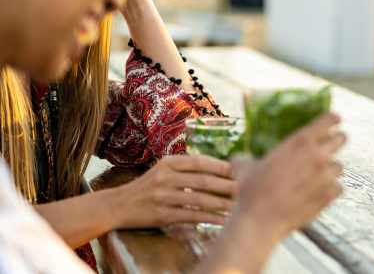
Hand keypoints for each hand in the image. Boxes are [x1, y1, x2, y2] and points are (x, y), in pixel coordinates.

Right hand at [113, 155, 236, 228]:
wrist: (117, 205)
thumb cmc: (147, 187)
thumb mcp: (163, 169)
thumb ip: (186, 167)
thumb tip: (221, 168)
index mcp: (168, 162)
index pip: (200, 162)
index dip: (221, 166)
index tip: (240, 171)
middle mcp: (165, 177)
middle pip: (203, 180)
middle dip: (227, 185)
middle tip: (246, 188)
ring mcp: (163, 196)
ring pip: (200, 200)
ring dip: (223, 203)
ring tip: (240, 205)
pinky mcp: (162, 215)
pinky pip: (192, 216)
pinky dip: (210, 218)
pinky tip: (224, 220)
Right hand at [229, 113, 346, 240]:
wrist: (259, 221)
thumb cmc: (251, 192)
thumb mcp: (245, 167)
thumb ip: (248, 158)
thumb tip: (240, 158)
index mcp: (300, 142)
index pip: (328, 120)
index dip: (333, 119)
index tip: (335, 120)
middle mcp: (317, 155)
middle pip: (342, 139)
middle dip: (337, 141)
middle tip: (331, 146)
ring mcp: (325, 176)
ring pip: (339, 166)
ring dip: (330, 169)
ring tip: (319, 176)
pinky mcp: (329, 195)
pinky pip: (338, 188)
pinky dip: (331, 190)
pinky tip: (320, 193)